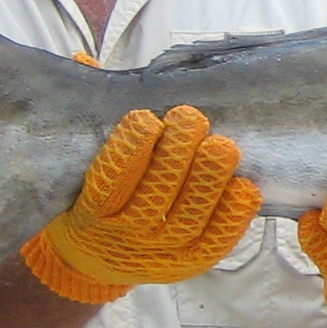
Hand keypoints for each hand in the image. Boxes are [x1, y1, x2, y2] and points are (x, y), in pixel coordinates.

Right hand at [22, 106, 262, 304]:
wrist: (93, 258)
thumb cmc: (92, 195)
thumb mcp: (80, 161)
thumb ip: (90, 113)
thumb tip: (85, 63)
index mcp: (90, 210)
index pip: (108, 180)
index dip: (129, 149)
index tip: (145, 118)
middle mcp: (122, 236)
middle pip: (153, 198)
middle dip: (175, 156)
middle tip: (190, 119)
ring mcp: (156, 254)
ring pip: (187, 220)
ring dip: (208, 181)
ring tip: (223, 146)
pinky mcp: (187, 264)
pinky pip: (213, 243)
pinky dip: (232, 217)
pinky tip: (245, 187)